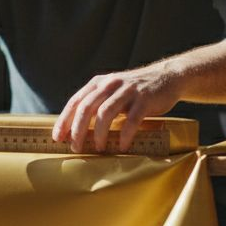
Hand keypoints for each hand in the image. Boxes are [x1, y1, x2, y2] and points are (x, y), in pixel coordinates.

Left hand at [52, 66, 181, 152]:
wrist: (168, 77)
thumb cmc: (136, 91)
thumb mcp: (113, 91)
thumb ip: (97, 104)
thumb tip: (76, 129)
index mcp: (99, 83)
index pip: (76, 101)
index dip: (64, 120)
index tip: (57, 137)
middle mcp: (111, 84)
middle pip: (87, 108)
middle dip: (78, 130)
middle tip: (75, 148)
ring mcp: (128, 91)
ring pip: (106, 113)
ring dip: (99, 133)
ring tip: (99, 148)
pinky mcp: (145, 99)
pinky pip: (132, 120)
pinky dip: (125, 135)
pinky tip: (123, 146)